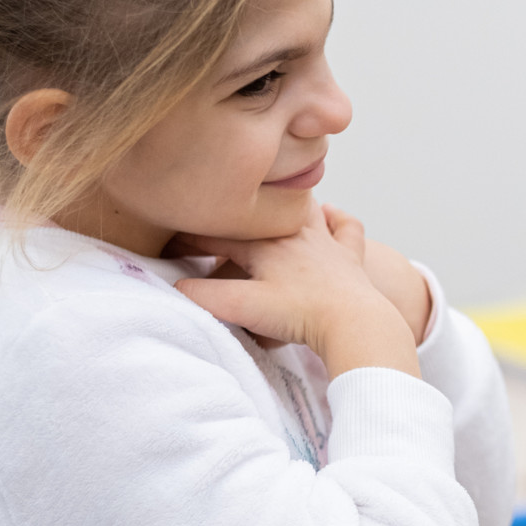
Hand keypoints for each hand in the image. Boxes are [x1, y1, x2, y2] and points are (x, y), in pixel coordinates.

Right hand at [172, 209, 419, 377]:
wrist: (353, 322)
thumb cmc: (299, 315)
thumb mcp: (242, 307)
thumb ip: (204, 296)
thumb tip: (175, 285)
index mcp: (265, 244)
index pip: (220, 234)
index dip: (192, 238)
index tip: (172, 243)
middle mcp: (294, 234)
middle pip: (260, 214)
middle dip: (237, 215)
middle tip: (219, 216)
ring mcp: (326, 243)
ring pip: (304, 209)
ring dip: (286, 204)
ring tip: (271, 202)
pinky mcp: (351, 257)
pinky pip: (347, 227)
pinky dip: (338, 219)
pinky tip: (330, 216)